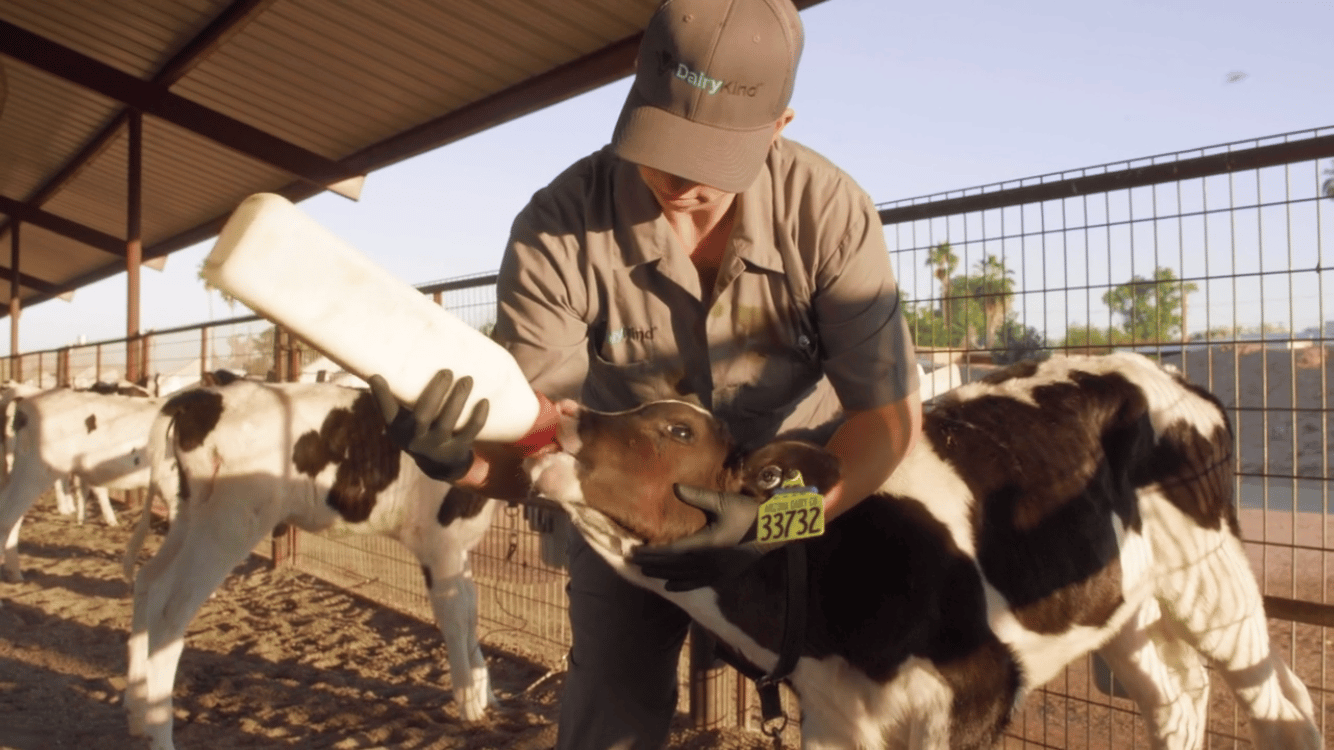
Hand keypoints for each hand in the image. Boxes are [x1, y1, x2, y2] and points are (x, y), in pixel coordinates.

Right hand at [370, 369, 488, 482]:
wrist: (440, 466)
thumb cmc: (420, 431)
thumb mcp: (403, 420)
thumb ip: (394, 399)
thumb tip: (378, 370)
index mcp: (399, 429)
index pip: (387, 411)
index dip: (380, 395)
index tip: (377, 375)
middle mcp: (416, 439)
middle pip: (423, 415)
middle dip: (435, 392)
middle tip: (447, 371)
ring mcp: (437, 447)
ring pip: (447, 422)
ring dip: (458, 399)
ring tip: (467, 379)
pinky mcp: (458, 450)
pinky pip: (470, 432)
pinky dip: (478, 417)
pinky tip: (484, 401)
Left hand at [628, 484, 777, 591]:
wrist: (772, 531)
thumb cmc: (748, 513)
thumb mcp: (723, 501)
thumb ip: (698, 496)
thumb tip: (674, 487)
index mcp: (706, 544)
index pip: (671, 551)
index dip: (651, 554)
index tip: (634, 552)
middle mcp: (708, 562)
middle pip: (673, 567)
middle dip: (652, 564)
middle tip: (631, 562)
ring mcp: (716, 572)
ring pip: (682, 577)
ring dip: (662, 574)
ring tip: (645, 572)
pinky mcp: (723, 577)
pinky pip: (697, 584)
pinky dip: (681, 585)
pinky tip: (670, 586)